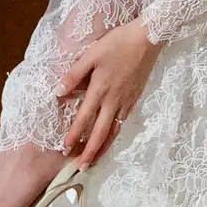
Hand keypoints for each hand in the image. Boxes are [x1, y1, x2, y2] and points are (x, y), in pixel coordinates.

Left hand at [57, 21, 157, 164]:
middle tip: (81, 167)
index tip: (65, 149)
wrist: (148, 39)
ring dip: (104, 148)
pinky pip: (123, 121)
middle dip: (90, 152)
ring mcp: (126, 101)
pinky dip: (115, 134)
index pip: (84, 119)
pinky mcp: (135, 98)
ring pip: (114, 131)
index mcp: (100, 90)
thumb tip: (58, 91)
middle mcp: (113, 101)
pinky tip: (111, 137)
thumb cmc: (117, 43)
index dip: (74, 135)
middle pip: (101, 133)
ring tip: (95, 160)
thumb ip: (74, 75)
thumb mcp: (91, 55)